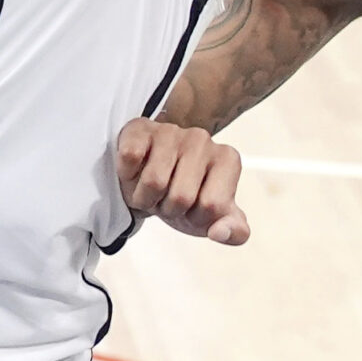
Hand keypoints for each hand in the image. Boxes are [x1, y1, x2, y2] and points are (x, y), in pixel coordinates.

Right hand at [115, 118, 248, 244]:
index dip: (196, 217)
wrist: (152, 177)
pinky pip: (130, 157)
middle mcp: (202, 139)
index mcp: (228, 159)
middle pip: (181, 197)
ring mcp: (171, 131)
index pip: (211, 206)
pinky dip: (128, 175)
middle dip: (169, 209)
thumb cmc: (188, 196)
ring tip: (153, 188)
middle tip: (168, 198)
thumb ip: (234, 231)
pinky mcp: (140, 128)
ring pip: (153, 181)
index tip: (194, 208)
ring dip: (145, 198)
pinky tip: (136, 170)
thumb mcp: (213, 219)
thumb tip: (219, 232)